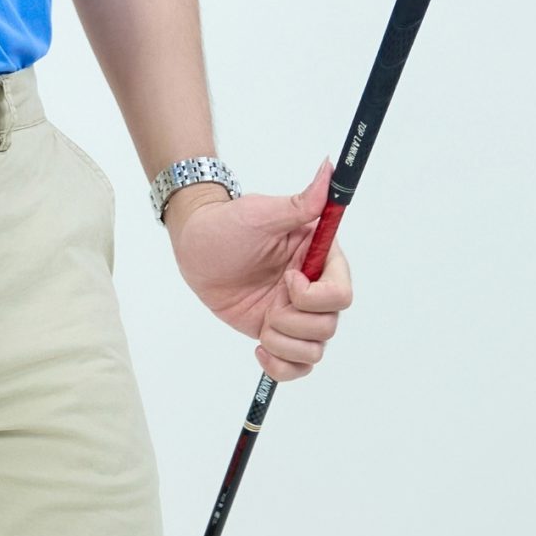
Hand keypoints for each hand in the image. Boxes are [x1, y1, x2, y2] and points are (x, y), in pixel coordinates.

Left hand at [167, 157, 353, 381]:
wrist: (194, 246)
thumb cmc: (226, 223)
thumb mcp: (261, 212)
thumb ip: (300, 201)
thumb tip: (328, 167)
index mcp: (318, 260)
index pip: (341, 293)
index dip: (315, 297)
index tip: (287, 280)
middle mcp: (312, 289)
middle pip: (329, 326)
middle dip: (293, 321)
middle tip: (268, 305)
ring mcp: (294, 313)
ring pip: (314, 350)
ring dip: (285, 344)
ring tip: (261, 326)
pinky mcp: (275, 331)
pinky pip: (296, 365)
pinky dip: (282, 367)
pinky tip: (260, 348)